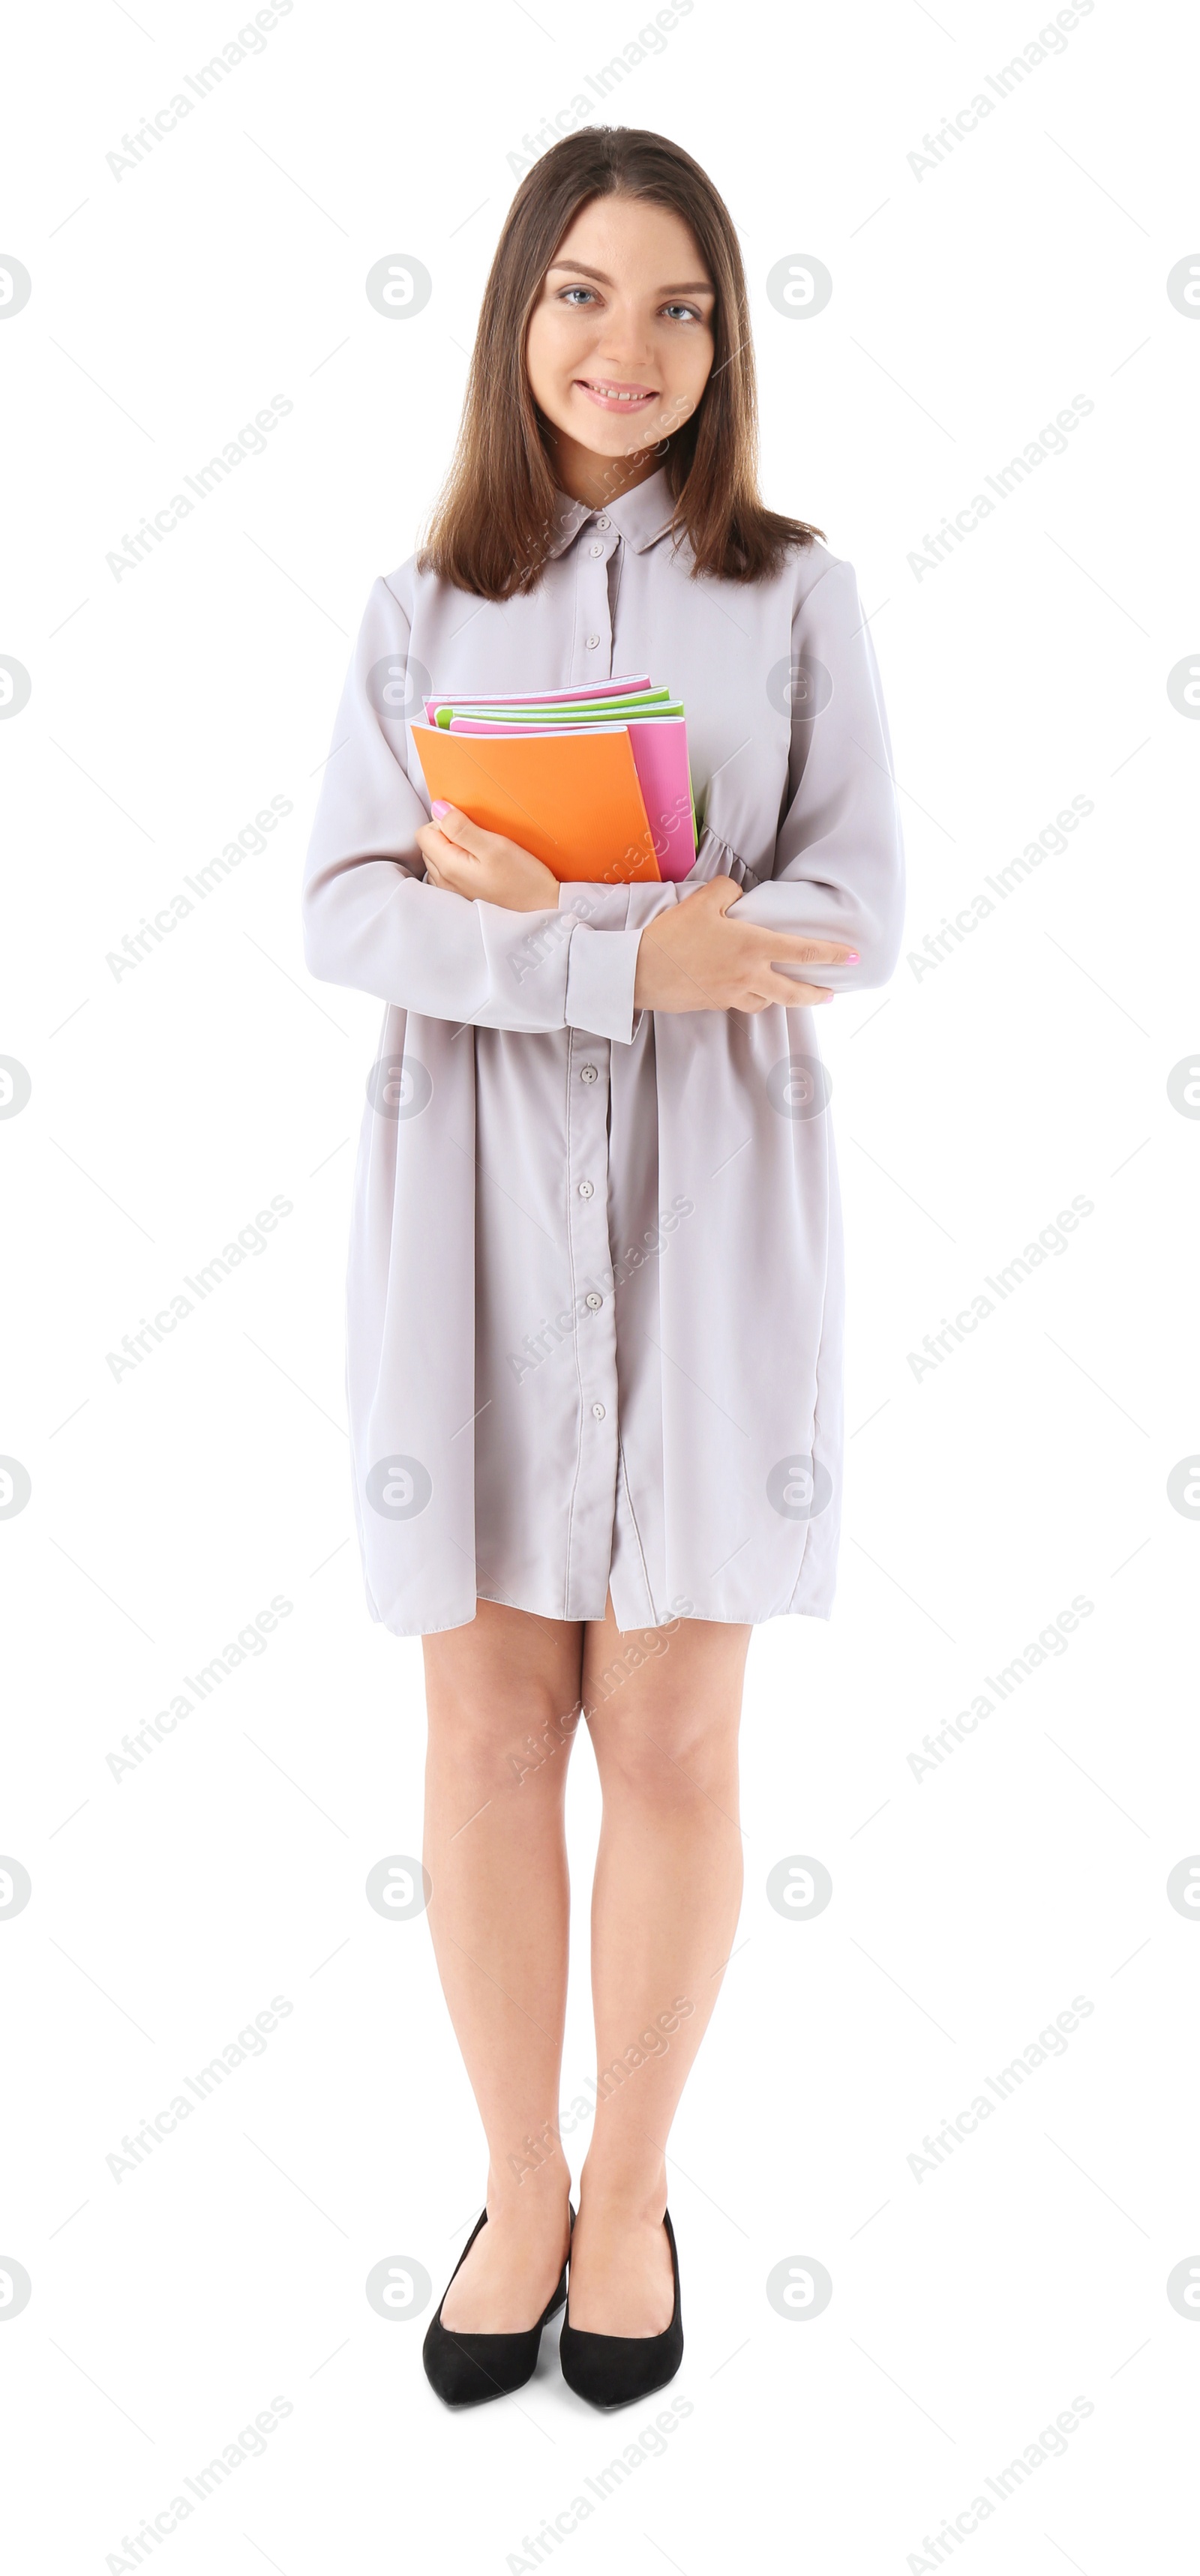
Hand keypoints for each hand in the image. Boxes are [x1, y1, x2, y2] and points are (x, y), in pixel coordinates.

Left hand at [415, 803, 559, 911]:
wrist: (542, 910)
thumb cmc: (523, 879)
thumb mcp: (494, 845)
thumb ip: (461, 827)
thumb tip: (438, 808)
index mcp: (448, 867)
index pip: (424, 833)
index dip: (443, 822)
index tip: (468, 825)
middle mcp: (444, 882)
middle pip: (429, 846)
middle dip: (448, 835)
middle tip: (479, 839)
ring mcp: (452, 892)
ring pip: (438, 859)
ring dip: (454, 850)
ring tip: (482, 853)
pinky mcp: (462, 897)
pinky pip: (449, 873)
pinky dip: (460, 864)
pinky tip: (482, 866)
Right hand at [633, 877, 855, 1012]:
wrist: (639, 972)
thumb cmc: (670, 935)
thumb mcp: (702, 900)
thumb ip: (728, 892)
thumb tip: (740, 898)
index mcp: (752, 946)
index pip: (804, 951)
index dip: (832, 954)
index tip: (853, 956)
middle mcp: (749, 974)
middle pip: (795, 992)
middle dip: (818, 994)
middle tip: (833, 994)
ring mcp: (733, 994)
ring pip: (770, 1001)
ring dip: (784, 998)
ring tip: (791, 993)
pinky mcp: (716, 1004)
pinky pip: (744, 1003)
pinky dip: (754, 998)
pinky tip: (751, 992)